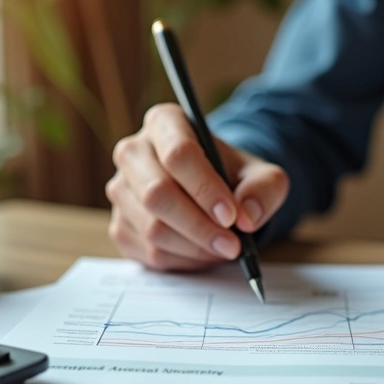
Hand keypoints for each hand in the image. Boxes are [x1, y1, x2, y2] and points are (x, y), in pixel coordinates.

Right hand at [106, 103, 289, 269]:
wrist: (213, 192)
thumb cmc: (233, 176)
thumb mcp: (263, 175)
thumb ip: (264, 190)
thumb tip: (247, 216)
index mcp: (165, 122)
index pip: (178, 154)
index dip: (205, 189)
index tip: (232, 216)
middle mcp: (133, 152)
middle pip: (157, 194)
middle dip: (199, 226)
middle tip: (233, 245)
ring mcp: (120, 190)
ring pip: (152, 228)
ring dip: (194, 248)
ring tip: (223, 248)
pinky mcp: (119, 225)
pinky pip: (147, 252)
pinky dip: (182, 261)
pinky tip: (202, 253)